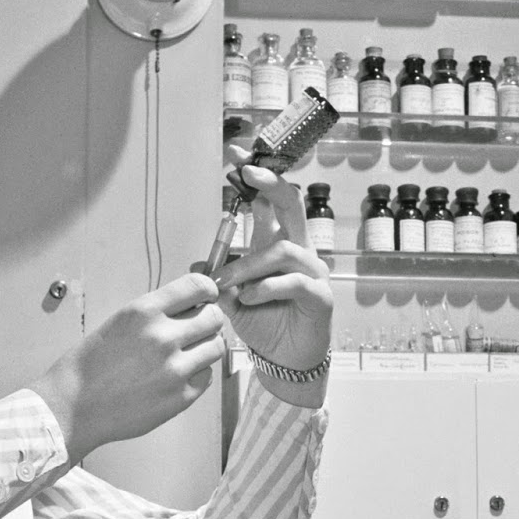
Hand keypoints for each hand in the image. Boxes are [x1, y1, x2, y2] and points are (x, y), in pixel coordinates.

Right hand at [30, 273, 224, 460]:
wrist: (73, 408)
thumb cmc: (88, 368)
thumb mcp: (119, 322)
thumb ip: (155, 314)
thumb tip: (188, 308)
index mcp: (144, 312)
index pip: (199, 286)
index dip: (207, 291)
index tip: (206, 298)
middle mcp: (163, 337)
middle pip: (214, 318)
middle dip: (208, 321)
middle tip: (196, 329)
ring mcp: (175, 369)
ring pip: (216, 347)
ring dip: (205, 348)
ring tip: (186, 355)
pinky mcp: (181, 397)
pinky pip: (207, 377)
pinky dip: (198, 375)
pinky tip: (177, 377)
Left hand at [215, 156, 332, 403]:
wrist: (285, 360)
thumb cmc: (265, 325)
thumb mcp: (234, 301)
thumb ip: (220, 281)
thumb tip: (198, 265)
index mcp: (278, 246)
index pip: (270, 203)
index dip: (257, 179)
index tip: (237, 158)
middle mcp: (299, 252)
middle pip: (291, 205)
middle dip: (271, 184)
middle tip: (249, 173)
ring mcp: (313, 272)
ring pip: (283, 250)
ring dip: (249, 264)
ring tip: (228, 284)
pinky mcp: (320, 296)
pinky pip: (295, 282)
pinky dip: (267, 288)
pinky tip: (249, 299)